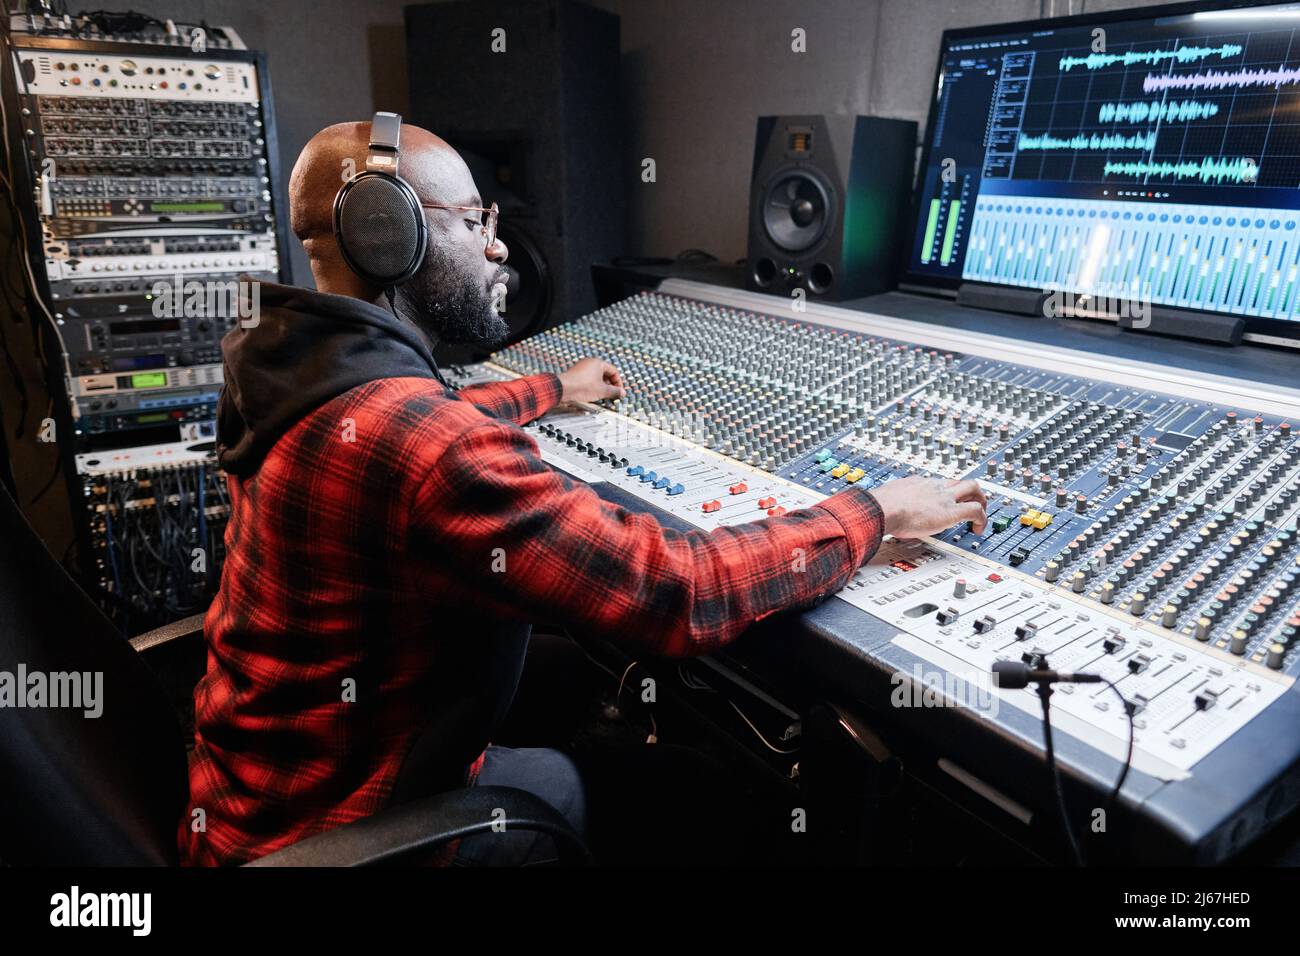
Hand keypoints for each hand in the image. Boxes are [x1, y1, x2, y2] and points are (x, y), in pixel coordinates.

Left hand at [558, 357, 625, 403]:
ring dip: (601, 387)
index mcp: (598, 363)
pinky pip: (588, 380)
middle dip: (609, 385)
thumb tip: (622, 393)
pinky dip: (592, 387)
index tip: (619, 391)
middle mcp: (589, 363)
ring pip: (596, 378)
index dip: (618, 382)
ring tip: (601, 396)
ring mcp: (581, 368)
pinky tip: (591, 395)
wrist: (562, 389)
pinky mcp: (575, 375)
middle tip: (611, 395)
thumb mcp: (602, 391)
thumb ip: (614, 392)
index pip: (613, 371)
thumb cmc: (581, 386)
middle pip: (605, 374)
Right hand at [869, 476, 988, 537]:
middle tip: (973, 504)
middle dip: (971, 492)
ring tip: (979, 517)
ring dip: (981, 501)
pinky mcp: (951, 512)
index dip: (945, 493)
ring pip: (974, 488)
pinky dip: (982, 519)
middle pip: (960, 480)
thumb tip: (882, 512)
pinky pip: (976, 511)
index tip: (945, 503)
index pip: (938, 483)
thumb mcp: (886, 500)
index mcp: (917, 483)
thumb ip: (889, 503)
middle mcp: (933, 486)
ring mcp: (944, 497)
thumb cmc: (878, 507)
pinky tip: (978, 530)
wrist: (881, 508)